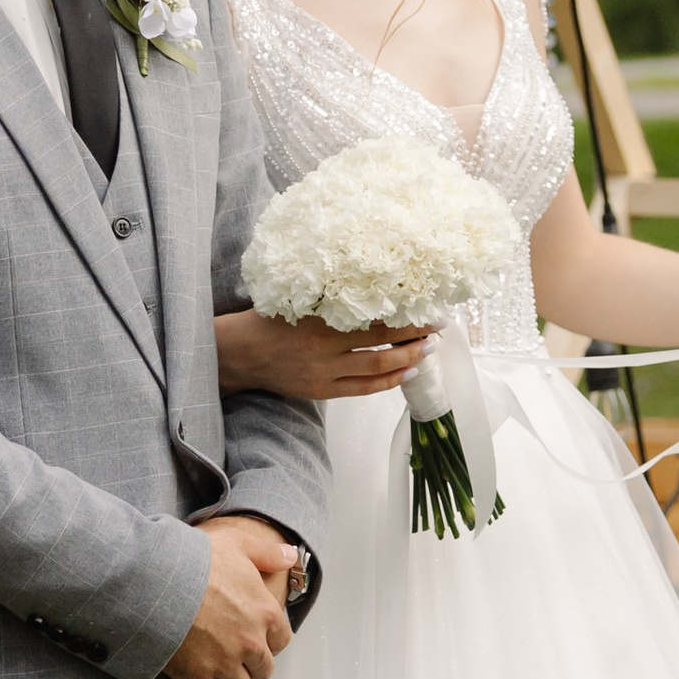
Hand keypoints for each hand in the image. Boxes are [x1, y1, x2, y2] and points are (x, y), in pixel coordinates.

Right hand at [165, 514, 299, 678]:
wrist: (154, 583)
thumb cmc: (194, 561)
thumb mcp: (236, 544)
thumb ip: (267, 552)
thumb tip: (289, 555)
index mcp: (264, 612)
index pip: (281, 640)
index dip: (269, 639)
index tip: (256, 635)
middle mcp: (251, 642)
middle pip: (263, 668)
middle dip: (252, 662)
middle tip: (235, 651)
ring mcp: (226, 663)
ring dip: (232, 677)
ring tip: (217, 663)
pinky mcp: (199, 677)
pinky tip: (200, 672)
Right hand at [215, 305, 430, 401]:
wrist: (241, 354)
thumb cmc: (271, 319)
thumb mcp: (301, 300)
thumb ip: (334, 297)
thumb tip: (376, 287)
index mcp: (322, 320)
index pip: (375, 318)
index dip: (406, 316)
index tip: (429, 308)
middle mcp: (325, 349)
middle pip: (382, 344)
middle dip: (414, 337)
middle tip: (437, 328)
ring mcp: (324, 373)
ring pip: (376, 369)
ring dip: (407, 360)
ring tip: (427, 350)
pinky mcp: (321, 391)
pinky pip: (362, 389)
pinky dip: (387, 382)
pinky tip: (406, 373)